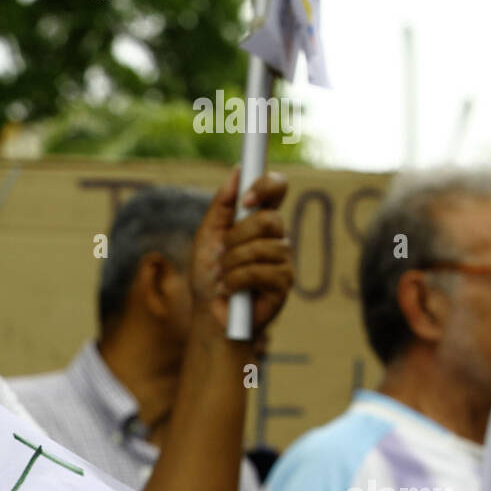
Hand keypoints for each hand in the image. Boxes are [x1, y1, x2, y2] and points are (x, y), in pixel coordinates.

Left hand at [189, 168, 292, 337]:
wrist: (210, 320)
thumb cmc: (208, 279)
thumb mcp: (207, 238)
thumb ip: (221, 206)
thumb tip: (237, 170)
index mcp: (258, 221)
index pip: (276, 189)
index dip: (266, 186)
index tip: (246, 200)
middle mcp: (275, 237)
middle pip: (269, 219)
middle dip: (237, 238)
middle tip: (221, 255)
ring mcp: (282, 260)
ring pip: (263, 247)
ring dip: (232, 264)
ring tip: (222, 278)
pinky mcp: (283, 284)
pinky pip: (261, 271)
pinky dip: (237, 281)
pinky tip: (230, 291)